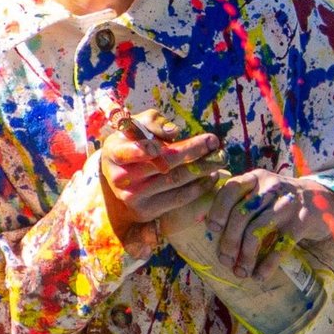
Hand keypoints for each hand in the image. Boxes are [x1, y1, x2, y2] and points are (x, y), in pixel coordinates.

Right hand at [96, 122, 220, 244]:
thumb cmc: (131, 143)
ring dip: (202, 169)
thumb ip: (152, 122)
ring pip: (175, 180)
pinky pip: (178, 198)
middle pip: (164, 163)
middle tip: (214, 142)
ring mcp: (133, 196)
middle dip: (193, 151)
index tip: (175, 135)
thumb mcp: (135, 127)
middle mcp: (121, 177)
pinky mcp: (146, 211)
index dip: (149, 146)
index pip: (129, 150)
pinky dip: (198, 187)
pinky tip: (211, 177)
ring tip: (219, 158)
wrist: (116, 179)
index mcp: (114, 152)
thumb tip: (174, 132)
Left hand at [201, 169, 333, 276]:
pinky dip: (267, 264)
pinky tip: (259, 276)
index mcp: (256, 178)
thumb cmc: (282, 200)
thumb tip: (211, 229)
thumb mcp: (263, 190)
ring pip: (256, 232)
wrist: (323, 201)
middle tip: (225, 260)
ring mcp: (287, 205)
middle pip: (241, 215)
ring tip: (240, 271)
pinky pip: (279, 247)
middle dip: (229, 241)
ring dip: (245, 256)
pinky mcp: (301, 223)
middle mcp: (271, 188)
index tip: (212, 229)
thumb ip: (242, 200)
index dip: (218, 210)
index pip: (231, 189)